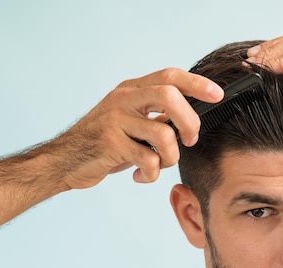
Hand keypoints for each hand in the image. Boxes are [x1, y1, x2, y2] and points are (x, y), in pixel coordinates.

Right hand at [57, 68, 222, 188]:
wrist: (65, 161)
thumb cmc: (102, 143)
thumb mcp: (129, 122)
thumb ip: (154, 116)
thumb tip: (191, 119)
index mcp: (131, 90)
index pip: (169, 75)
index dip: (197, 83)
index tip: (217, 95)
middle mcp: (123, 99)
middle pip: (169, 96)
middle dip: (189, 122)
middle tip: (190, 140)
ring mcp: (115, 120)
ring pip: (163, 135)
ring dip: (170, 157)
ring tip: (158, 165)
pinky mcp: (109, 144)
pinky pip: (148, 161)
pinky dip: (150, 175)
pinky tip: (140, 175)